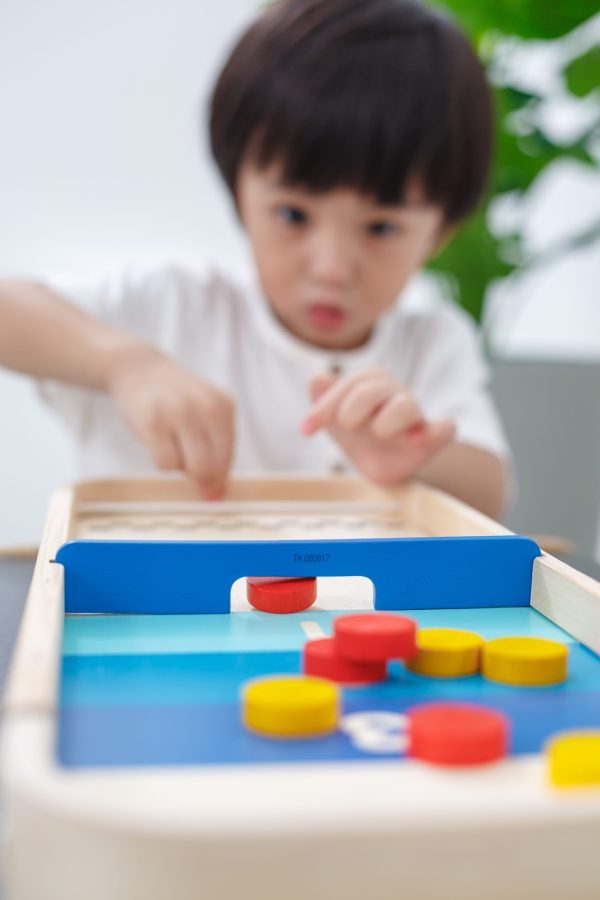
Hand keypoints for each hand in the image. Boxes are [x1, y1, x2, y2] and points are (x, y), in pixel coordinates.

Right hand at [107, 343, 234, 497]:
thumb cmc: (174, 398)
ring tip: (169, 443)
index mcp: (224, 407)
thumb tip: (215, 497)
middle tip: (183, 462)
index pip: (228, 458)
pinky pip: (164, 464)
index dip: (217, 479)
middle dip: (197, 476)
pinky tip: (155, 440)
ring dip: (178, 466)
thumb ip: (215, 452)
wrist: (138, 367)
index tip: (209, 489)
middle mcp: (205, 408)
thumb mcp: (204, 414)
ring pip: (188, 468)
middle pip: (210, 468)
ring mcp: (178, 413)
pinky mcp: (151, 421)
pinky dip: (160, 461)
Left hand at [300, 370, 454, 485]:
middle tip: (346, 428)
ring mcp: (416, 416)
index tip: (306, 428)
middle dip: (350, 409)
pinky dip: (435, 431)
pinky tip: (417, 441)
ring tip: (378, 435)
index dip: (325, 405)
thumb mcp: (336, 421)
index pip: (350, 383)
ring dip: (385, 422)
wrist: (385, 466)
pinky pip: (445, 428)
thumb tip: (317, 379)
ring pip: (406, 405)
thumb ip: (325, 400)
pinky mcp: (434, 437)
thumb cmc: (361, 437)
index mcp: (372, 383)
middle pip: (372, 389)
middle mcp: (395, 394)